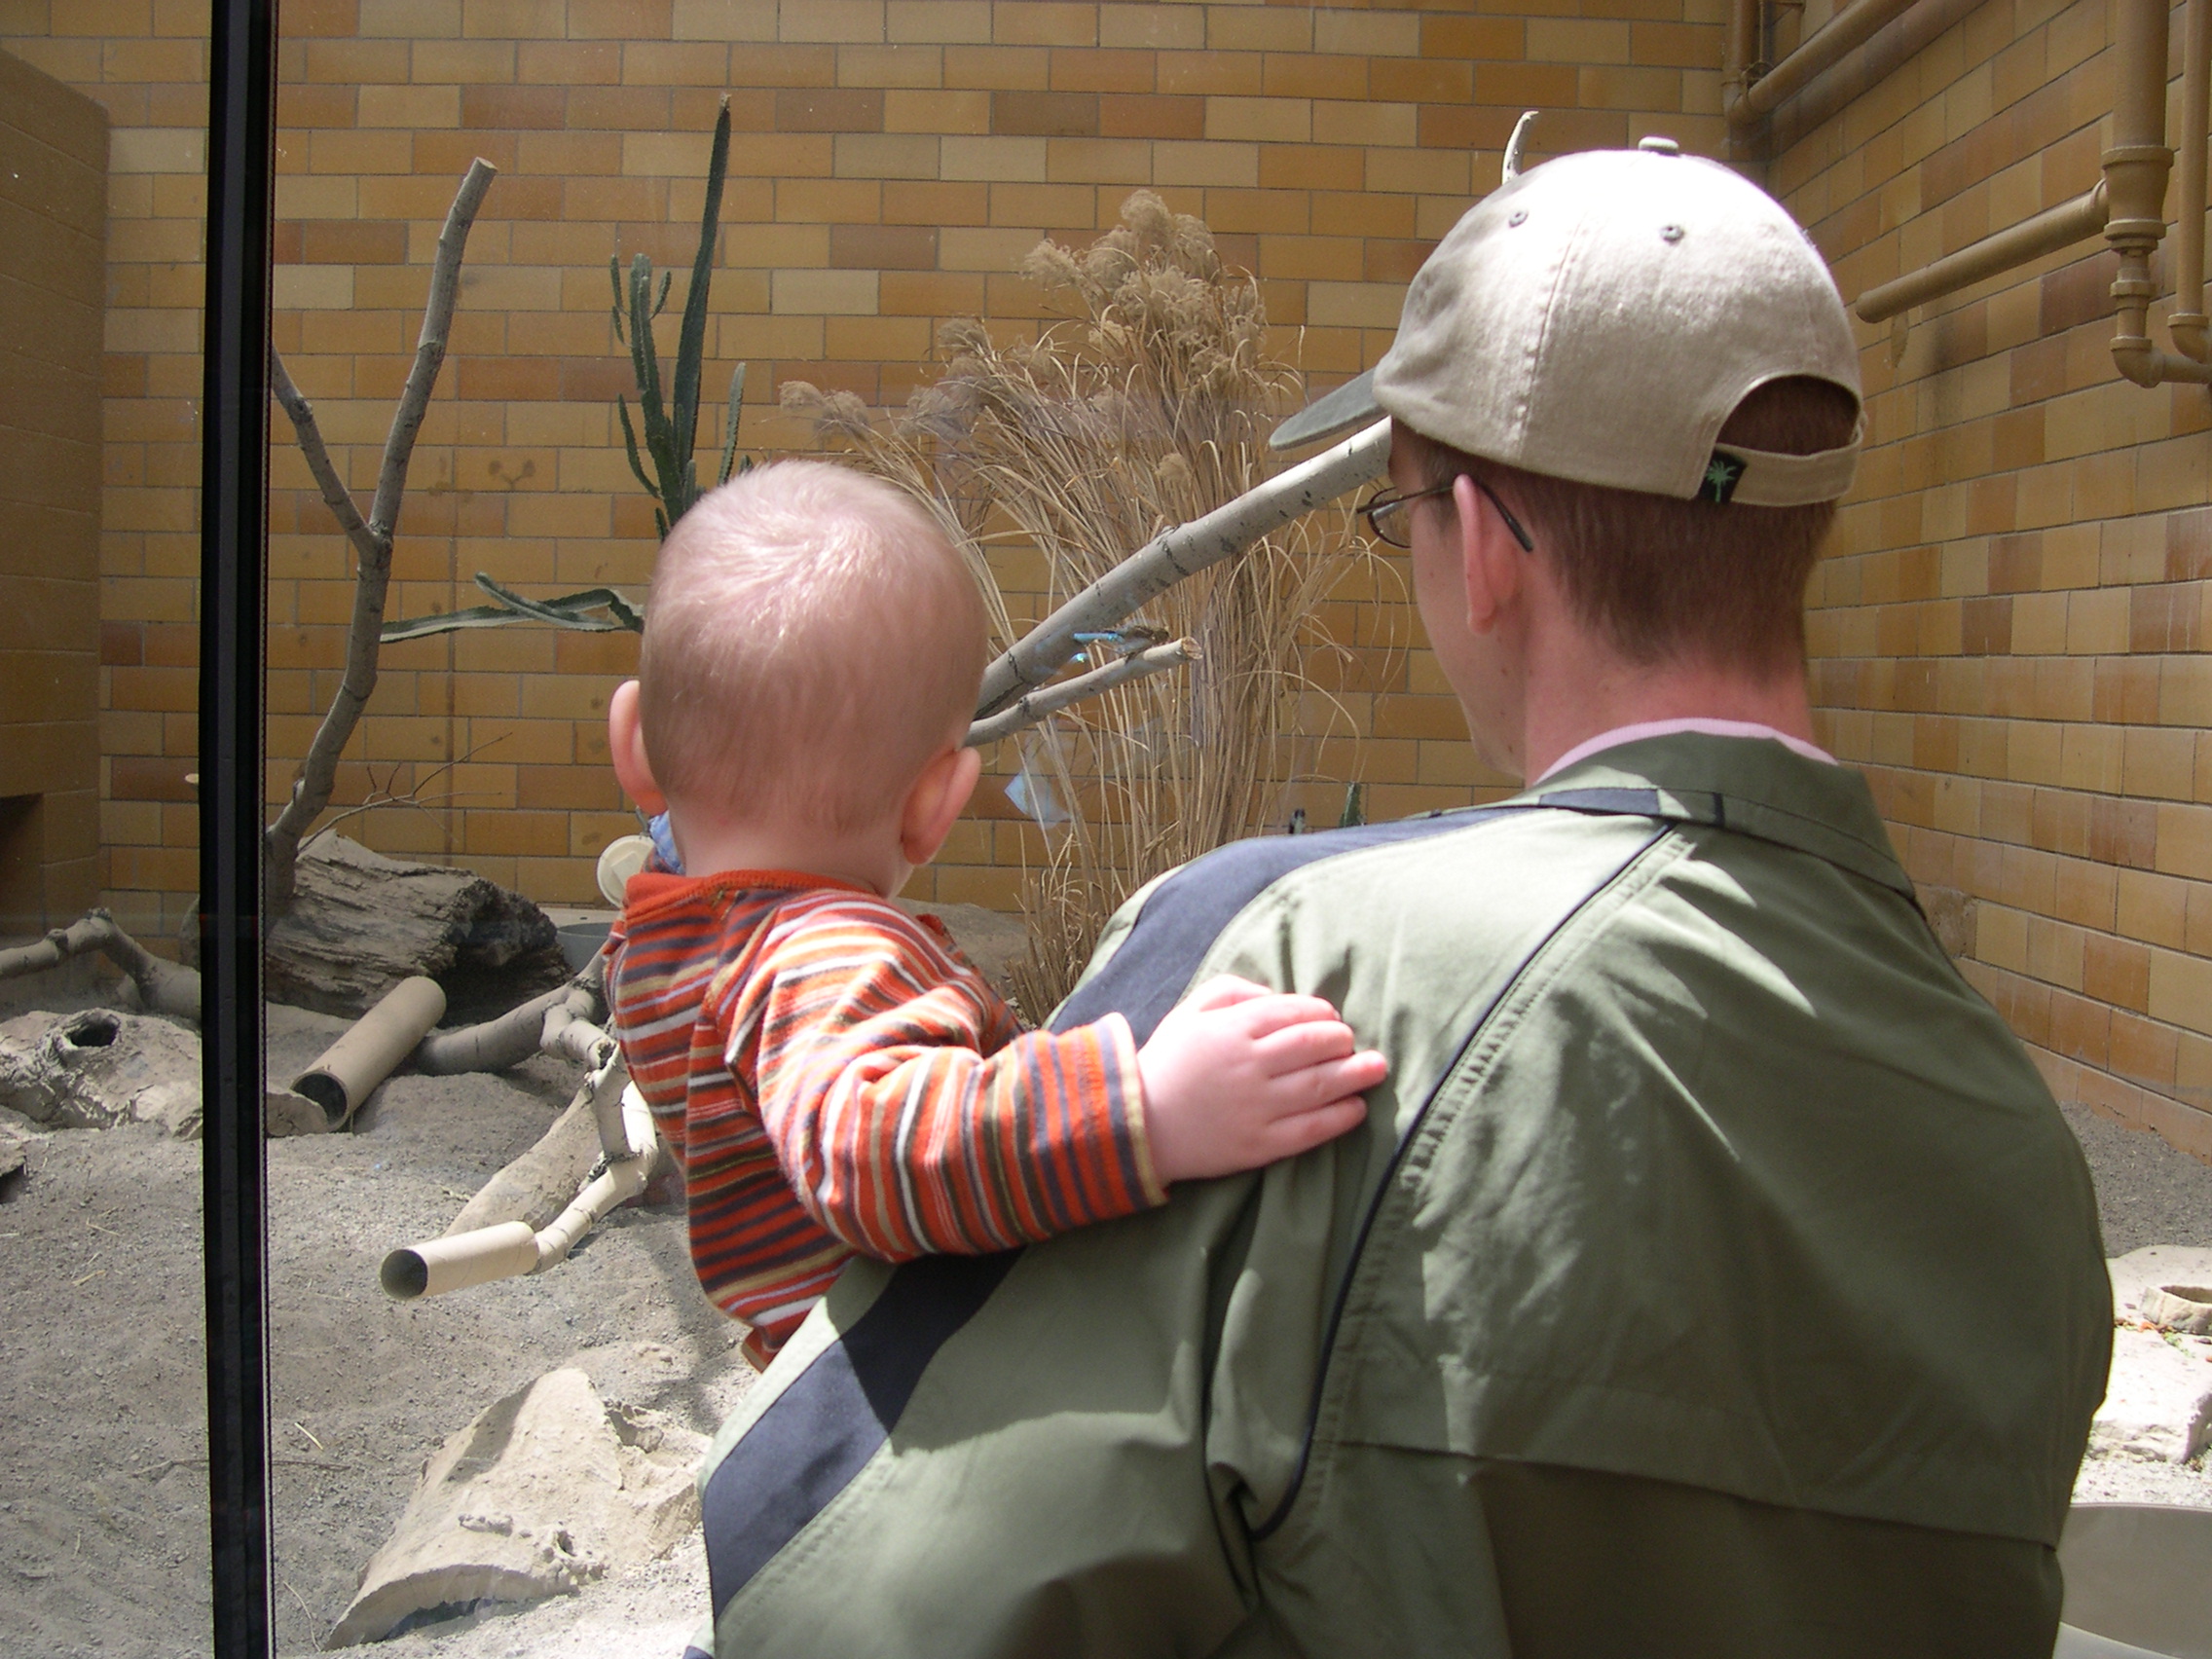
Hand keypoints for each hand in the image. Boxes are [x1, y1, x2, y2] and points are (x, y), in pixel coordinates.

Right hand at [1137, 975, 1387, 1184]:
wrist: (1138, 1124)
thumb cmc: (1168, 1062)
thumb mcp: (1190, 1010)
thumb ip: (1232, 990)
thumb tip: (1277, 994)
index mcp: (1232, 1028)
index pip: (1293, 1012)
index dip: (1321, 1013)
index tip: (1333, 1019)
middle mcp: (1248, 1065)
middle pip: (1314, 1046)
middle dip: (1342, 1040)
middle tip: (1353, 1043)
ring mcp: (1256, 1107)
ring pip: (1320, 1085)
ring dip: (1355, 1075)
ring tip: (1377, 1069)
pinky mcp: (1259, 1145)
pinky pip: (1310, 1129)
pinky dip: (1340, 1117)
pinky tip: (1356, 1109)